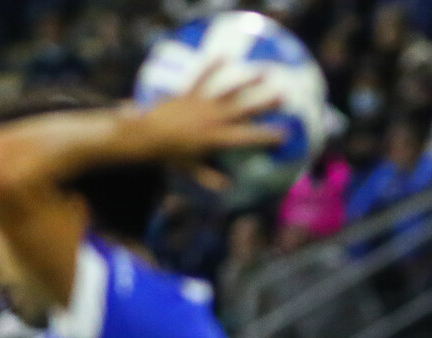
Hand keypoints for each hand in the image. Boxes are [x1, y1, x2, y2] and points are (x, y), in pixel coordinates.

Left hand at [139, 63, 284, 189]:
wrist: (147, 137)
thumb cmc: (170, 156)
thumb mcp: (191, 170)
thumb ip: (210, 178)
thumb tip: (227, 187)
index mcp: (217, 139)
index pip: (248, 138)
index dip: (267, 137)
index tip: (284, 135)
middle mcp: (214, 119)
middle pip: (245, 109)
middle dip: (265, 103)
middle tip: (283, 97)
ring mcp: (203, 104)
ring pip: (229, 90)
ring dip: (248, 80)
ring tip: (263, 72)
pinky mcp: (189, 94)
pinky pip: (202, 78)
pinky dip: (212, 66)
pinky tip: (223, 56)